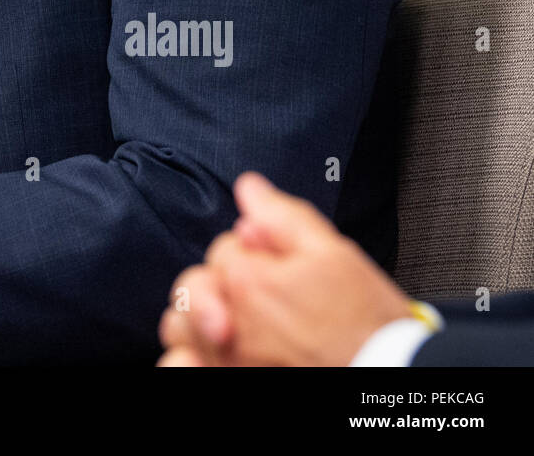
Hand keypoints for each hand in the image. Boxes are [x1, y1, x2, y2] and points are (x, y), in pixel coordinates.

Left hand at [157, 172, 414, 366]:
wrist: (389, 374)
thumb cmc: (367, 323)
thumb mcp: (333, 253)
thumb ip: (283, 216)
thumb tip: (249, 189)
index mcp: (246, 281)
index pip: (224, 249)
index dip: (253, 251)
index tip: (279, 264)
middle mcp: (226, 322)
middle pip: (195, 284)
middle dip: (220, 279)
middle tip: (257, 293)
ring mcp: (226, 358)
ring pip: (180, 326)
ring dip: (196, 317)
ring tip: (228, 322)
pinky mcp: (229, 380)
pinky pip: (179, 366)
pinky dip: (187, 358)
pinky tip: (209, 351)